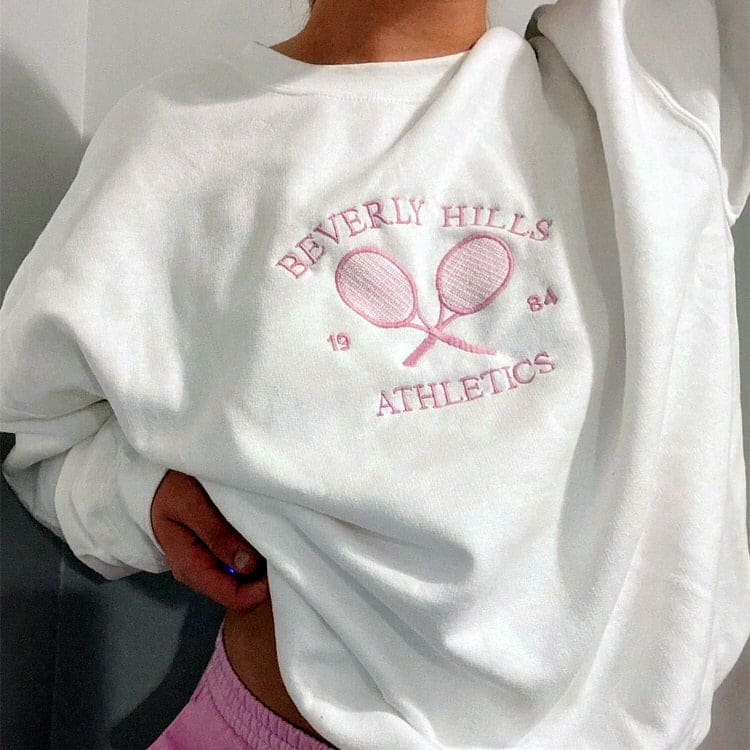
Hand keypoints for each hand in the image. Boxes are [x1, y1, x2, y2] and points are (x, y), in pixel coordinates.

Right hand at [150, 469, 269, 610]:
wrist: (156, 478)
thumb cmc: (171, 488)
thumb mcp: (192, 504)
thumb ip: (218, 534)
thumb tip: (247, 566)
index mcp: (191, 568)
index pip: (232, 598)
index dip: (259, 590)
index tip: (280, 566)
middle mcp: (200, 573)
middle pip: (241, 592)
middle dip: (264, 577)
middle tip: (283, 548)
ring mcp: (208, 564)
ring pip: (243, 579)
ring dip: (261, 565)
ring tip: (276, 539)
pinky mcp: (215, 552)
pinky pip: (241, 564)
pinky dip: (256, 554)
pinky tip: (264, 535)